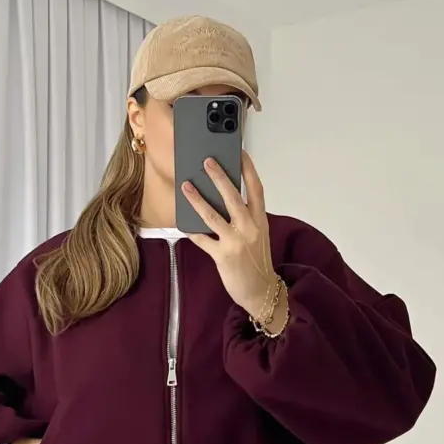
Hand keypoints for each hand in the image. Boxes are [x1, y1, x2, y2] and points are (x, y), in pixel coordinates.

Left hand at [182, 151, 285, 324]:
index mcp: (260, 220)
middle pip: (233, 197)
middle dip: (219, 177)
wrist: (261, 291)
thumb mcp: (257, 235)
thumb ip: (245, 217)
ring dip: (197, 199)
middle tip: (207, 161)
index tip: (239, 152)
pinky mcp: (223, 257)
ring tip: (186, 186)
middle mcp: (250, 228)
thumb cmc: (256, 261)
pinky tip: (182, 222)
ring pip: (213, 216)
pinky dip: (191, 231)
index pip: (256, 189)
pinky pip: (203, 240)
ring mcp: (236, 242)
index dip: (248, 169)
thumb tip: (223, 198)